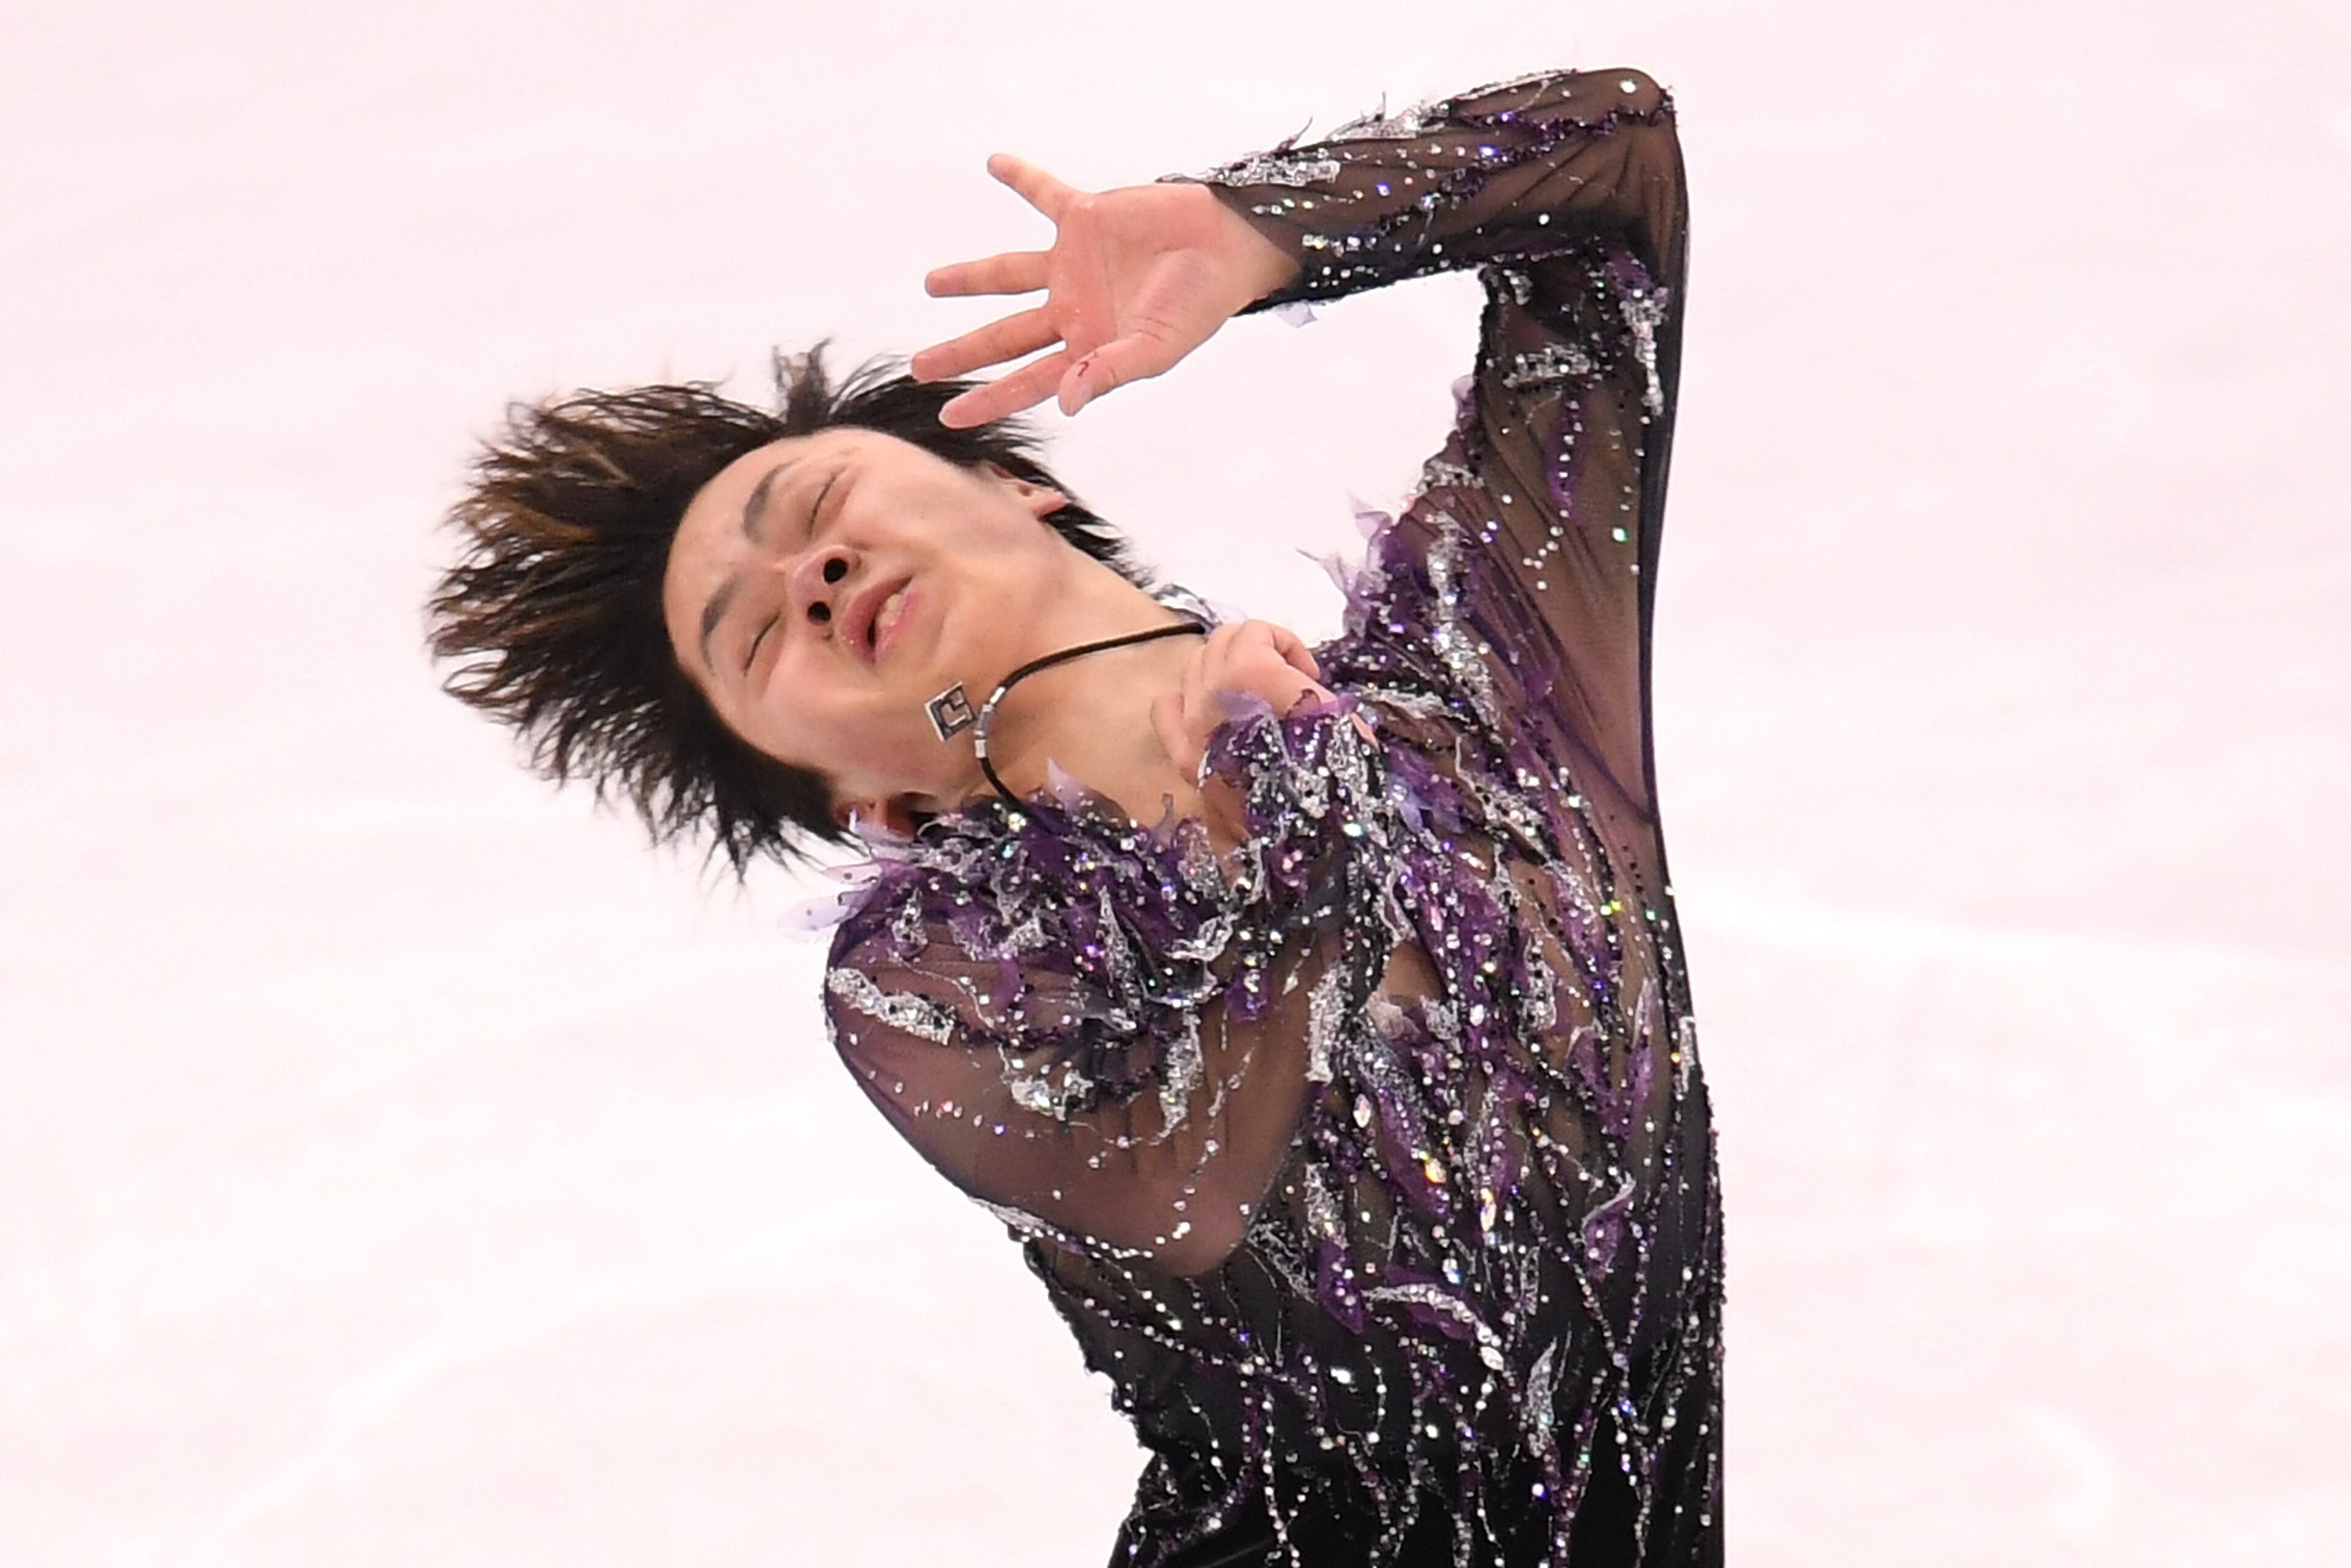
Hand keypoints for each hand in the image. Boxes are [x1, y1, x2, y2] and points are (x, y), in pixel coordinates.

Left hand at [913, 156, 1299, 427]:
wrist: (1229, 246)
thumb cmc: (1200, 305)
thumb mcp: (1158, 348)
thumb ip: (1110, 373)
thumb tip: (1064, 403)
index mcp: (1087, 346)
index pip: (1027, 379)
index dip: (988, 398)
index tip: (949, 416)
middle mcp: (1073, 308)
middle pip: (1004, 335)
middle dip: (961, 351)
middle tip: (918, 366)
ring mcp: (1075, 263)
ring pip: (1007, 273)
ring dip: (969, 276)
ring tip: (930, 284)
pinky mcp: (1086, 217)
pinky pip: (1044, 194)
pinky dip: (1021, 178)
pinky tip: (995, 162)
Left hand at [1150, 621, 1333, 838]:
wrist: (1308, 836)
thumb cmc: (1334, 773)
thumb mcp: (1338, 717)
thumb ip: (1307, 687)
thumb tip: (1299, 683)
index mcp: (1251, 674)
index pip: (1255, 632)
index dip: (1287, 646)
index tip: (1311, 676)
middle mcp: (1211, 693)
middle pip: (1221, 643)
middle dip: (1256, 653)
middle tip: (1287, 685)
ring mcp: (1192, 726)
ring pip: (1194, 668)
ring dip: (1226, 672)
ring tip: (1256, 701)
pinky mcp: (1185, 758)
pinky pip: (1165, 707)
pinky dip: (1186, 699)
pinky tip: (1213, 713)